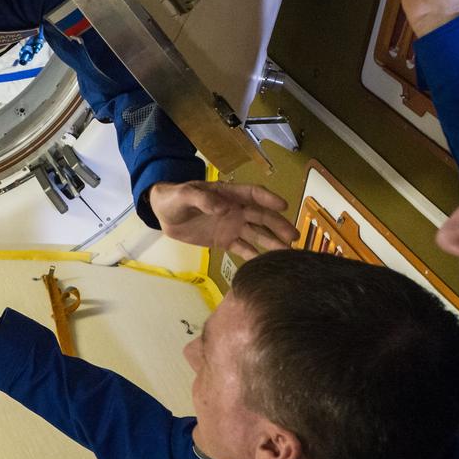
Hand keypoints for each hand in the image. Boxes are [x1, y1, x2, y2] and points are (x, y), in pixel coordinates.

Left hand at [149, 181, 297, 259]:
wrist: (164, 214)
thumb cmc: (175, 198)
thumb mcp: (185, 195)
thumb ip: (203, 199)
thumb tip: (223, 208)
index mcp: (229, 194)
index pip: (253, 194)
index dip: (269, 199)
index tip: (283, 206)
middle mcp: (236, 210)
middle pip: (261, 217)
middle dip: (278, 226)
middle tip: (294, 237)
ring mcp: (232, 226)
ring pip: (257, 234)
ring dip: (272, 243)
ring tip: (288, 253)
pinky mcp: (225, 241)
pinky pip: (243, 249)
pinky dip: (255, 256)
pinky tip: (267, 264)